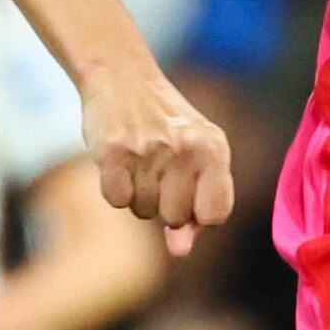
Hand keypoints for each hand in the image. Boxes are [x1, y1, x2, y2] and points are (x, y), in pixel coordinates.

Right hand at [84, 65, 231, 255]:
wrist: (122, 77)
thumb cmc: (165, 125)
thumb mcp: (194, 156)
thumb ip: (196, 204)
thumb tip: (181, 252)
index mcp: (213, 149)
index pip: (215, 214)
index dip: (197, 215)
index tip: (187, 195)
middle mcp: (185, 149)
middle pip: (175, 217)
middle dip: (163, 204)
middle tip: (157, 169)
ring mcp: (149, 151)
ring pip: (143, 211)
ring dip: (137, 194)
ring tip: (138, 160)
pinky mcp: (114, 152)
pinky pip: (117, 201)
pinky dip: (115, 188)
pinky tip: (118, 163)